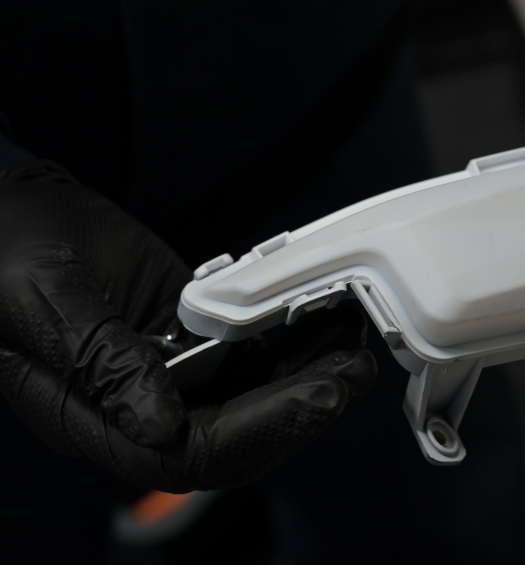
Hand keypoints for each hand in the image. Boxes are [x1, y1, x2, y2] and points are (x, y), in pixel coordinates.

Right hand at [0, 161, 374, 491]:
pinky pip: (250, 359)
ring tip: (352, 342)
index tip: (324, 392)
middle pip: (237, 436)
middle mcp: (138, 407)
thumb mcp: (47, 298)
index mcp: (92, 414)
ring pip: (253, 400)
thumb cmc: (10, 251)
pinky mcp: (190, 343)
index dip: (266, 427)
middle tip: (356, 367)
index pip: (192, 451)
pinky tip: (323, 321)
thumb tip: (161, 426)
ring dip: (307, 376)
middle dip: (303, 407)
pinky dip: (291, 345)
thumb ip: (104, 361)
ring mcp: (169, 377)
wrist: (15, 208)